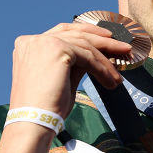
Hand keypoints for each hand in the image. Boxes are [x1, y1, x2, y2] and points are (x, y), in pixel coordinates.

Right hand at [9, 21, 130, 118]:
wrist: (34, 120)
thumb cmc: (45, 107)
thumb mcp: (60, 77)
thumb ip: (73, 63)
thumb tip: (93, 57)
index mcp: (29, 45)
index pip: (63, 31)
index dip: (86, 32)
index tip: (105, 38)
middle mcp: (34, 40)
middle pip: (75, 33)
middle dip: (102, 40)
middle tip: (123, 48)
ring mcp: (44, 42)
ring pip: (84, 45)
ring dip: (106, 59)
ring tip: (119, 74)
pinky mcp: (57, 49)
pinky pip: (88, 57)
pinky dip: (102, 69)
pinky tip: (111, 81)